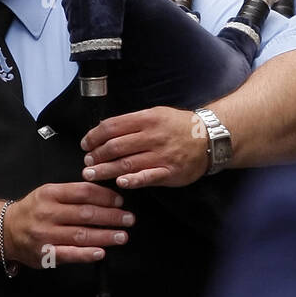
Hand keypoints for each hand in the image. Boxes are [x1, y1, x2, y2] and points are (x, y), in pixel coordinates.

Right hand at [5, 182, 134, 267]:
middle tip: (128, 219)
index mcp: (50, 194)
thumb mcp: (49, 193)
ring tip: (122, 236)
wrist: (5, 230)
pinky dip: (86, 254)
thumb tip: (106, 195)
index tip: (120, 201)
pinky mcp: (44, 253)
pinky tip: (101, 252)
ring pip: (81, 234)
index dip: (105, 196)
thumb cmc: (33, 211)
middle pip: (86, 214)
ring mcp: (45, 234)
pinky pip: (69, 254)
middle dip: (111, 217)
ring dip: (105, 236)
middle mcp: (47, 213)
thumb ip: (73, 193)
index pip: (84, 192)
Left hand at [79, 106, 208, 188]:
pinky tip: (120, 182)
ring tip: (91, 173)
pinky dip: (132, 180)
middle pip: (116, 146)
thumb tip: (104, 129)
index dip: (94, 136)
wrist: (209, 137)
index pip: (113, 126)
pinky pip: (147, 177)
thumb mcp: (157, 114)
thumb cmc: (179, 126)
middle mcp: (153, 136)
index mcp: (147, 119)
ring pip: (127, 163)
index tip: (86, 143)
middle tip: (87, 161)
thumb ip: (133, 122)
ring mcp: (161, 155)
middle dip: (96, 155)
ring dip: (105, 170)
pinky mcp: (169, 171)